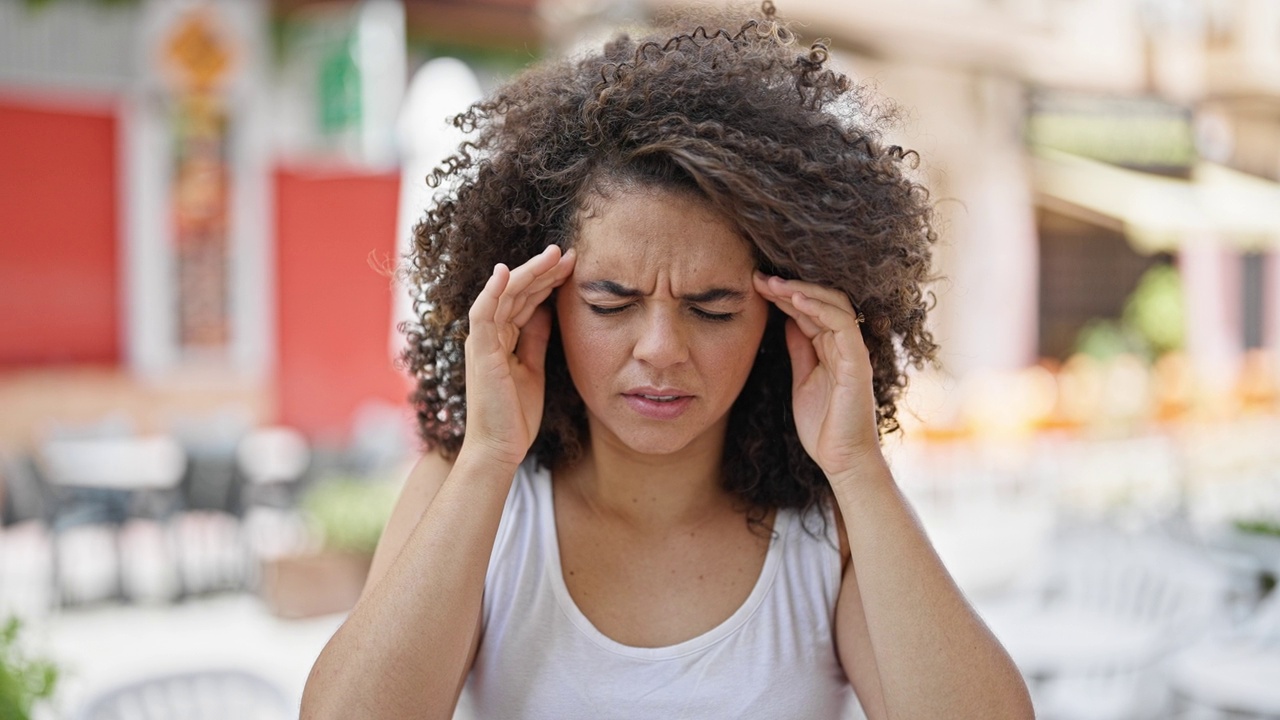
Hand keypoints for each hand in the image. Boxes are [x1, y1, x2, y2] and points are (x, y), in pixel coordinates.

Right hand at [463, 245, 575, 467]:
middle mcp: (489, 334)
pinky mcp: (479, 352)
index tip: (573, 265)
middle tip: (568, 252)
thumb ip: (534, 337)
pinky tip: (507, 272)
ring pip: (502, 294)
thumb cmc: (515, 414)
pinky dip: (492, 292)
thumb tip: (546, 310)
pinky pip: (482, 314)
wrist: (500, 448)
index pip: (524, 299)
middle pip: (515, 291)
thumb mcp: (532, 367)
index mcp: (502, 338)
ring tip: (553, 254)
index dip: (547, 280)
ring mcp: (482, 342)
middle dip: (542, 269)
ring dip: (528, 272)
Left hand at [754, 273, 880, 480]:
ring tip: (772, 283)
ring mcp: (853, 353)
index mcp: (831, 348)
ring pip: (834, 305)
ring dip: (801, 291)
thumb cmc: (823, 425)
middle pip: (821, 301)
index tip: (755, 285)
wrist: (841, 459)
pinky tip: (795, 300)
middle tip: (758, 278)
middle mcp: (844, 345)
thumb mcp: (802, 380)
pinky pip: (843, 326)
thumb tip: (787, 323)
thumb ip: (800, 351)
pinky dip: (819, 309)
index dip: (783, 295)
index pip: (809, 310)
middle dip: (789, 286)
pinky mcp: (857, 364)